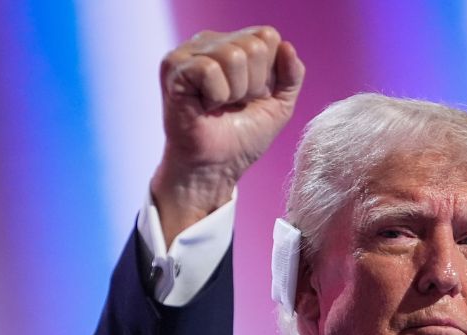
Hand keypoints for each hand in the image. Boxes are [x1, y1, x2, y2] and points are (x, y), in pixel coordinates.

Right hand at [151, 26, 304, 242]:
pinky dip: (217, 96)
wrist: (216, 167)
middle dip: (254, 85)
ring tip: (221, 106)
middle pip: (253, 46)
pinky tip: (205, 106)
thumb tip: (288, 46)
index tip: (253, 97)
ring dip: (236, 92)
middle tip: (236, 104)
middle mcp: (209, 42)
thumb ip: (292, 75)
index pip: (267, 36)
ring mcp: (188, 52)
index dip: (269, 73)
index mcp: (233, 44)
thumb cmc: (242, 136)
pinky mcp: (174, 68)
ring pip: (233, 56)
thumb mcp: (279, 105)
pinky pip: (210, 70)